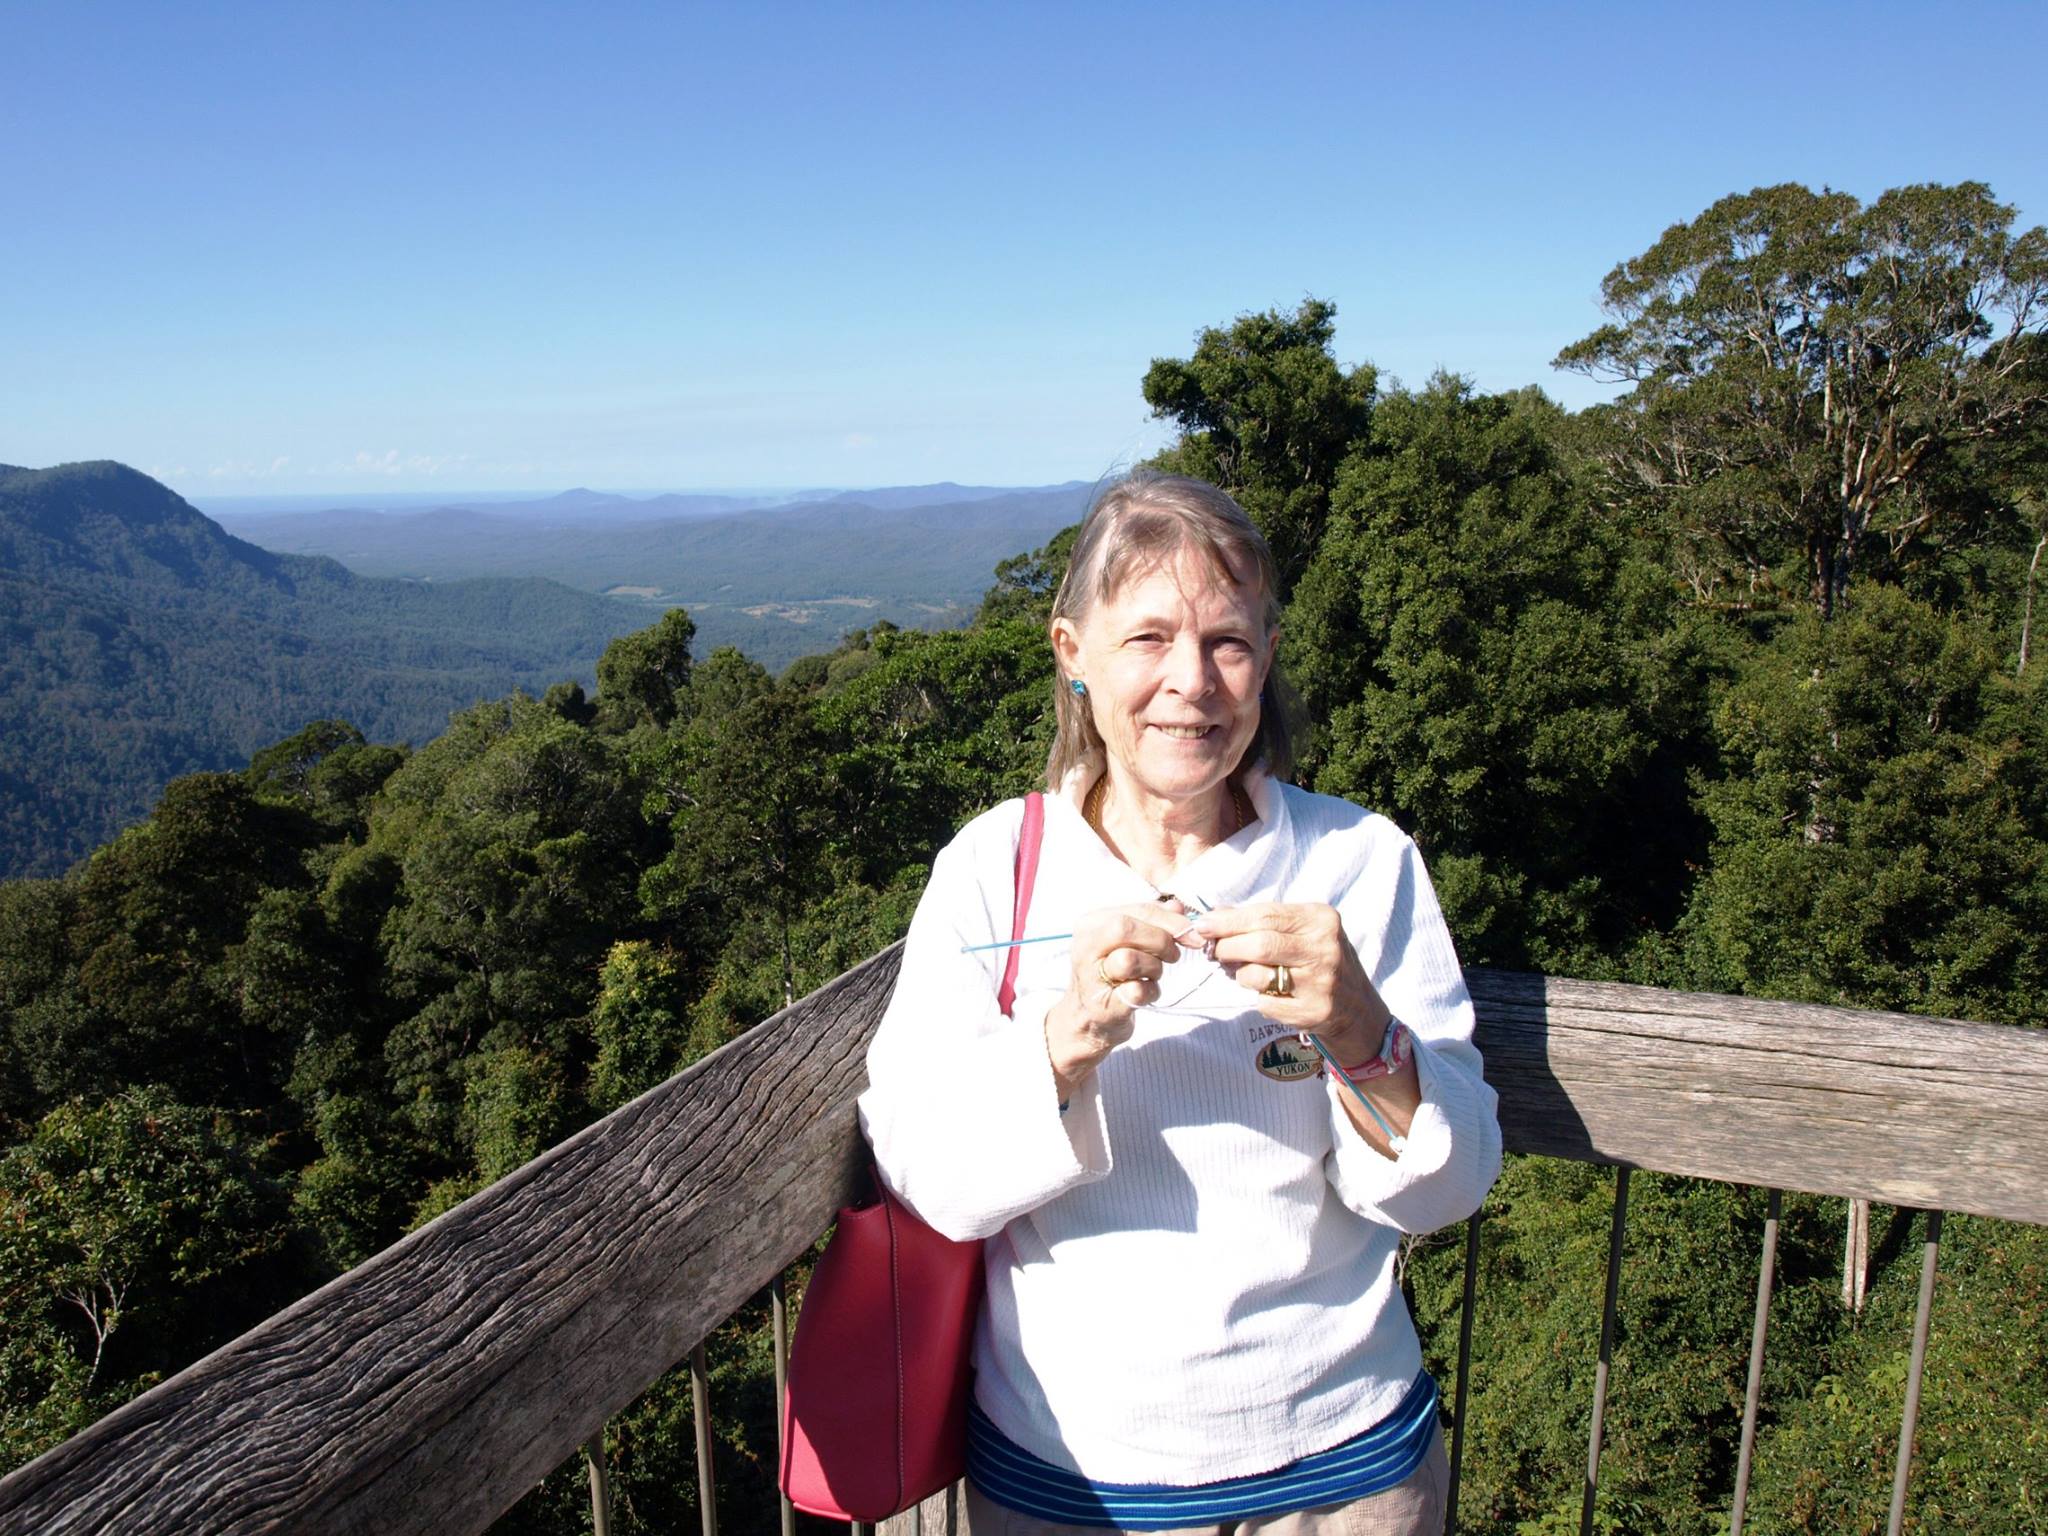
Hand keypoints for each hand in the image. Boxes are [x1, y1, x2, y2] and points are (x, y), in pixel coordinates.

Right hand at [1044, 900, 1191, 1099]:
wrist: (1090, 1018)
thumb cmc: (1114, 973)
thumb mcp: (1131, 940)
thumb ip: (1153, 919)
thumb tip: (1178, 907)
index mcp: (1091, 924)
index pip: (1137, 909)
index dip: (1170, 920)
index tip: (1192, 933)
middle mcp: (1084, 947)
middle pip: (1126, 929)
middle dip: (1161, 941)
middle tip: (1172, 956)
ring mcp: (1090, 977)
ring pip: (1128, 959)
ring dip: (1154, 968)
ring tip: (1152, 975)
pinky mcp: (1103, 1006)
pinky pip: (1136, 991)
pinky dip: (1151, 991)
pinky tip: (1147, 992)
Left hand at [1193, 902, 1389, 1063]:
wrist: (1355, 1006)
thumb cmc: (1318, 960)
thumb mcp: (1301, 930)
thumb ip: (1262, 920)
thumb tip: (1215, 914)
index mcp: (1321, 920)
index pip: (1265, 915)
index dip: (1228, 921)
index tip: (1203, 925)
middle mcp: (1324, 949)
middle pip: (1260, 944)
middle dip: (1227, 947)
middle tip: (1214, 950)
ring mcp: (1321, 982)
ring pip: (1258, 975)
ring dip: (1239, 974)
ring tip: (1241, 971)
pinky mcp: (1313, 1011)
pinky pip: (1265, 1003)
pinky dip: (1257, 997)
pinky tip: (1267, 993)